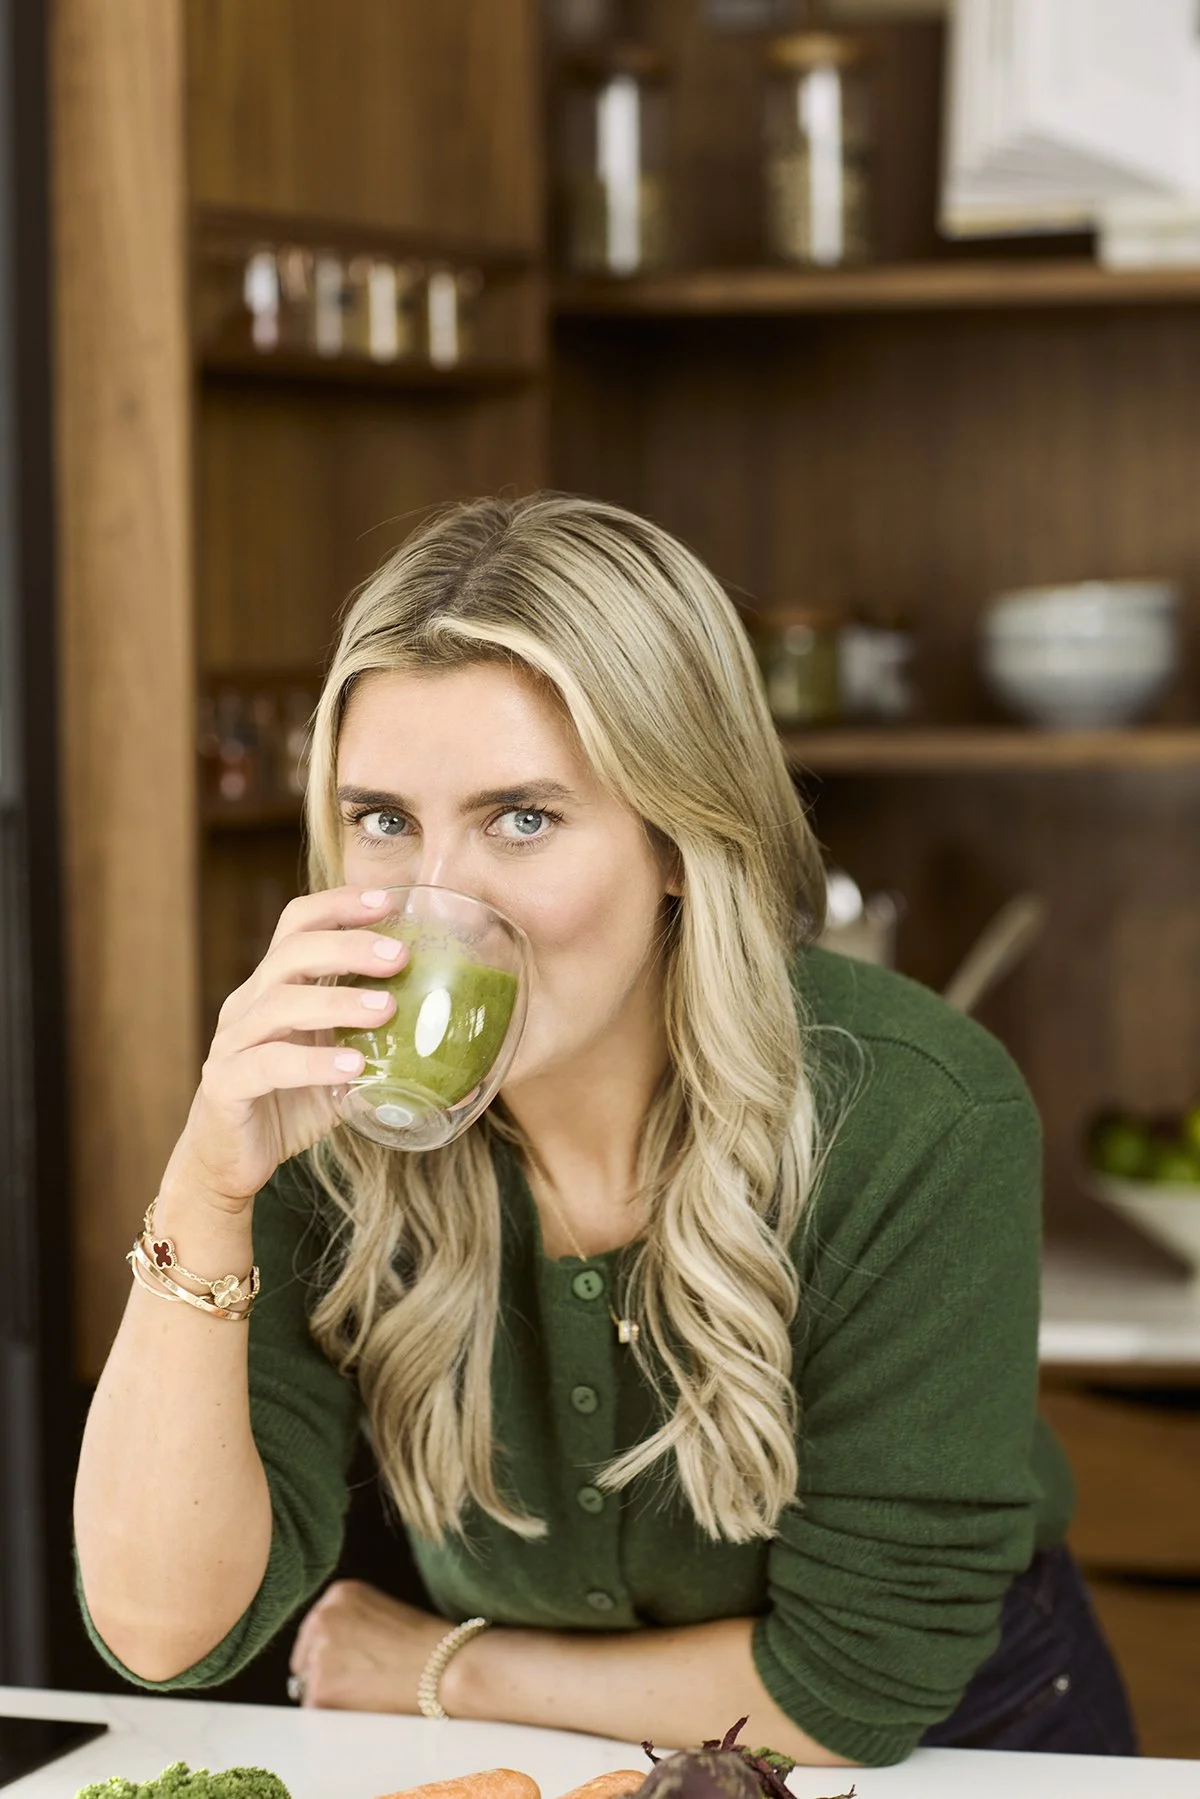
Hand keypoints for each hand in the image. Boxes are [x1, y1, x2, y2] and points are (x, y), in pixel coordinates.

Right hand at [162, 886, 407, 1211]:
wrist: (230, 1161)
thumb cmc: (291, 1103)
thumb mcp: (341, 1063)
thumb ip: (383, 1048)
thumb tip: (464, 1061)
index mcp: (273, 986)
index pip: (297, 924)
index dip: (338, 904)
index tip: (388, 900)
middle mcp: (249, 1004)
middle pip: (292, 952)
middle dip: (349, 945)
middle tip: (400, 955)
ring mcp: (232, 1042)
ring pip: (280, 1004)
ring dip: (338, 1001)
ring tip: (387, 1009)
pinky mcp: (225, 1084)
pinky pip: (269, 1064)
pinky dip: (313, 1062)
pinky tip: (353, 1067)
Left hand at [288, 1579, 447, 1711]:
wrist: (445, 1667)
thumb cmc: (426, 1642)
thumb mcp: (382, 1611)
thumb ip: (350, 1622)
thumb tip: (325, 1653)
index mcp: (338, 1593)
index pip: (314, 1630)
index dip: (334, 1651)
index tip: (356, 1662)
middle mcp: (322, 1617)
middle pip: (305, 1657)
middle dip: (326, 1672)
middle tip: (363, 1681)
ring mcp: (318, 1654)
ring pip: (308, 1685)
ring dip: (331, 1693)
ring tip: (370, 1692)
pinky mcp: (320, 1691)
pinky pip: (316, 1711)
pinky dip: (336, 1714)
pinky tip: (365, 1705)